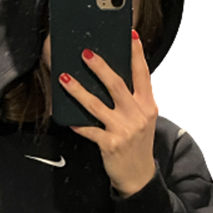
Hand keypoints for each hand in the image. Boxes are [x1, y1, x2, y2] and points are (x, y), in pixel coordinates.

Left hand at [59, 30, 157, 197]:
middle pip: (116, 84)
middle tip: (85, 53)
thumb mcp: (144, 120)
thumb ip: (134, 100)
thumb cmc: (138, 145)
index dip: (136, 54)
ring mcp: (124, 129)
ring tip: (64, 78)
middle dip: (99, 67)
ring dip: (78, 90)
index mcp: (147, 105)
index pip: (143, 74)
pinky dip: (77, 124)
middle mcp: (137, 115)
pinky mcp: (110, 144)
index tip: (130, 35)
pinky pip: (89, 130)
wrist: (139, 176)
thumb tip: (112, 79)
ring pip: (96, 105)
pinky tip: (67, 119)